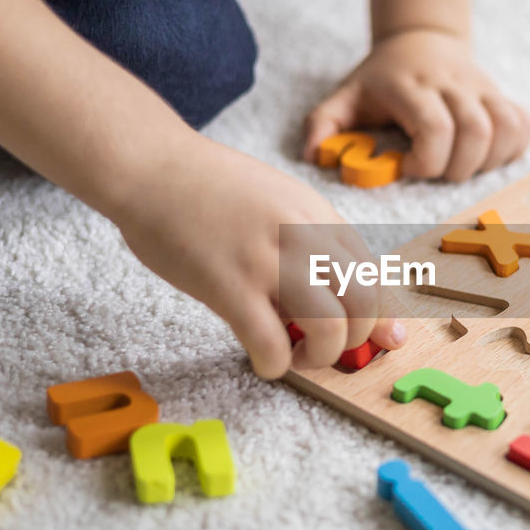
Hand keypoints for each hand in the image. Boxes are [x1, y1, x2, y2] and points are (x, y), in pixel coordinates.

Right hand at [113, 132, 405, 377]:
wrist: (149, 164)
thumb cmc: (206, 187)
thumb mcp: (277, 198)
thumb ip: (308, 238)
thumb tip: (331, 290)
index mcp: (318, 214)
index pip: (373, 273)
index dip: (380, 316)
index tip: (379, 341)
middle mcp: (303, 235)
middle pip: (364, 302)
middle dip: (356, 339)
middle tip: (326, 348)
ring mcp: (267, 259)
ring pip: (330, 327)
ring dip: (320, 357)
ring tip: (296, 356)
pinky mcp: (228, 284)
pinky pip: (270, 342)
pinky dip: (276, 365)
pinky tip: (264, 361)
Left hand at [303, 29, 529, 181]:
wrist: (420, 37)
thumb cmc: (380, 78)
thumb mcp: (345, 94)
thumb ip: (324, 123)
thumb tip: (313, 155)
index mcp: (412, 87)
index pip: (435, 127)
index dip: (427, 159)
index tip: (408, 166)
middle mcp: (452, 85)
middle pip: (476, 131)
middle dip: (459, 167)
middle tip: (437, 171)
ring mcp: (481, 88)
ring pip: (506, 127)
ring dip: (489, 160)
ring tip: (462, 165)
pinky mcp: (500, 94)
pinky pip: (524, 123)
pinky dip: (514, 146)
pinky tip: (488, 154)